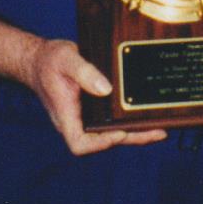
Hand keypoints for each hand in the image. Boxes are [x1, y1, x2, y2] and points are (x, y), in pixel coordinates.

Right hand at [25, 38, 166, 154]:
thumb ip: (85, 73)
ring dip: (135, 133)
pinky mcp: (93, 110)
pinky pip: (111, 121)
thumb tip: (106, 89)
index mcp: (65, 116)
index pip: (80, 144)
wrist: (41, 59)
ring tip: (160, 129)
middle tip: (158, 133)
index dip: (101, 144)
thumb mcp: (66, 59)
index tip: (119, 132)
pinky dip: (129, 121)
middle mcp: (76, 122)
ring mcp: (85, 118)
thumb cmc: (49, 60)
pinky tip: (146, 116)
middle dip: (132, 138)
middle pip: (104, 142)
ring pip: (111, 133)